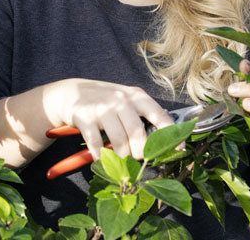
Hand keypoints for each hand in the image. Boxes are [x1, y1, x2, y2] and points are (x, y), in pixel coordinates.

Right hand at [46, 78, 173, 160]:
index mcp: (137, 96)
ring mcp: (103, 108)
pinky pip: (97, 145)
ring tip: (120, 157)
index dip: (170, 135)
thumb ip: (143, 116)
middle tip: (137, 158)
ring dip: (121, 156)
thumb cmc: (105, 100)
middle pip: (138, 133)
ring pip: (119, 142)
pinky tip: (101, 157)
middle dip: (140, 152)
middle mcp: (121, 99)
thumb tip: (163, 141)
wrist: (71, 92)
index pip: (159, 115)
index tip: (178, 150)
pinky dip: (100, 156)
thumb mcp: (127, 101)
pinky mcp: (85, 117)